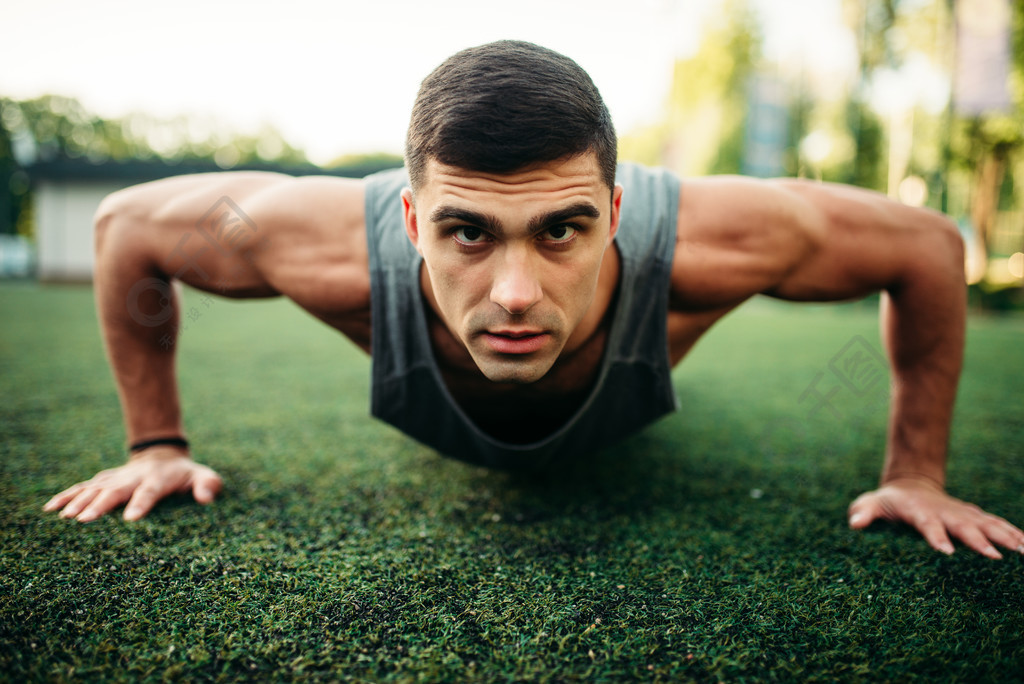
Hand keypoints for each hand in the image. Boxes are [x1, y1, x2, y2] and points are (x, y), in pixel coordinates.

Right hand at [43, 448, 222, 522]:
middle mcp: (133, 478)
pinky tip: (49, 508)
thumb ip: (208, 485)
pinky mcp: (102, 481)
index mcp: (158, 479)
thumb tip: (206, 498)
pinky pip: (81, 487)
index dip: (141, 503)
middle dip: (101, 504)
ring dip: (79, 501)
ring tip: (64, 516)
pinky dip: (65, 496)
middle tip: (85, 519)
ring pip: (95, 489)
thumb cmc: (184, 474)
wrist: (163, 455)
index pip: (150, 492)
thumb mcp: (202, 476)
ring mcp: (115, 478)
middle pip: (116, 491)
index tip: (131, 519)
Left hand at [848, 477, 1023, 558]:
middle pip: (963, 526)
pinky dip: (1013, 532)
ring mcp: (962, 513)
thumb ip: (864, 512)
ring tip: (1023, 550)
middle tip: (993, 556)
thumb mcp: (872, 503)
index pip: (927, 524)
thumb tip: (855, 523)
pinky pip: (997, 524)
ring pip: (986, 523)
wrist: (910, 485)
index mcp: (919, 511)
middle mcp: (945, 512)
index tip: (946, 551)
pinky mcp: (974, 516)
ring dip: (1005, 536)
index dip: (936, 536)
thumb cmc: (888, 501)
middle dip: (978, 540)